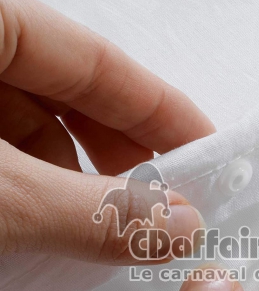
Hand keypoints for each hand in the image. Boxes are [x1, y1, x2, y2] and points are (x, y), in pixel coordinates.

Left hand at [0, 0, 212, 262]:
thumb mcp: (0, 193)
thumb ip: (92, 209)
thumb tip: (181, 227)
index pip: (99, 63)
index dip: (161, 112)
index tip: (207, 152)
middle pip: (70, 96)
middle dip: (122, 154)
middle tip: (162, 205)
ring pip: (33, 129)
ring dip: (77, 181)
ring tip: (107, 227)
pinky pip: (1, 153)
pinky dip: (34, 190)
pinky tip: (52, 225)